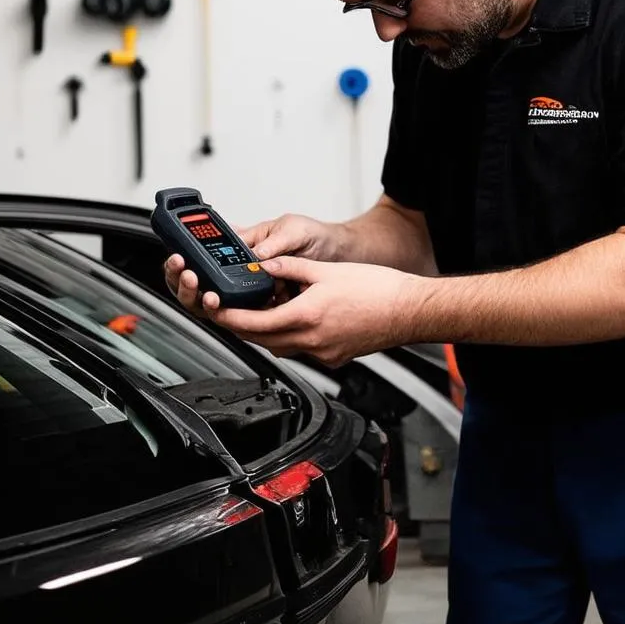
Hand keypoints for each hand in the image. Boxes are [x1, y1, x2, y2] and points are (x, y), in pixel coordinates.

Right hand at [163, 213, 345, 317]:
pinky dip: (240, 316)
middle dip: (190, 284)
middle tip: (194, 280)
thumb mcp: (294, 229)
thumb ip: (275, 242)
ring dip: (209, 301)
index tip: (183, 264)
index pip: (206, 254)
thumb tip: (258, 254)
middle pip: (204, 282)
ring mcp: (253, 288)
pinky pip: (246, 315)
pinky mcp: (266, 305)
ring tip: (211, 296)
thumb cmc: (314, 235)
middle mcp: (243, 267)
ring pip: (220, 302)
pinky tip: (239, 314)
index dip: (189, 261)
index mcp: (244, 243)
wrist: (337, 253)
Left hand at [206, 256, 421, 367]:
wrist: (410, 311)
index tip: (214, 309)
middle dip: (240, 326)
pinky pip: (300, 349)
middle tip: (227, 310)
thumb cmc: (378, 291)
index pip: (252, 323)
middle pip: (260, 339)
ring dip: (264, 332)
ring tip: (260, 311)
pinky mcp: (333, 357)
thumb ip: (292, 267)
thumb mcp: (327, 270)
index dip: (227, 317)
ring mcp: (322, 353)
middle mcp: (311, 341)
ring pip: (279, 346)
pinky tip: (294, 320)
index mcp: (306, 317)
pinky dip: (289, 336)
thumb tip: (267, 265)